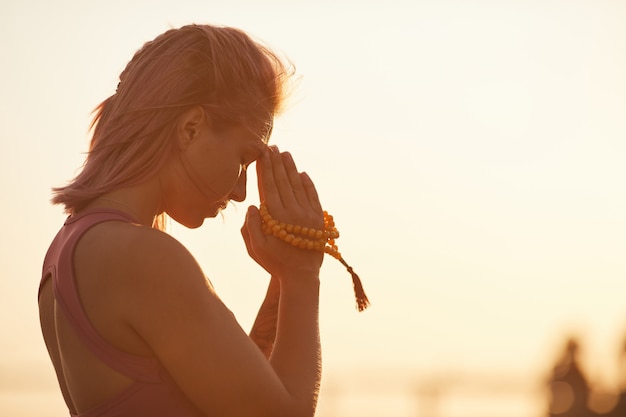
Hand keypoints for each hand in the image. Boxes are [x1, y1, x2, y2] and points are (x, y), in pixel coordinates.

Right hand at [241, 146, 323, 278]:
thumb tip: (252, 206)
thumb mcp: (256, 249)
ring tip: (285, 154)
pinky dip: (308, 184)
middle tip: (272, 147)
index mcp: (276, 218)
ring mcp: (307, 214)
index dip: (265, 169)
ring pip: (297, 185)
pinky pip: (313, 196)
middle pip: (283, 182)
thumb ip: (251, 227)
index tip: (262, 155)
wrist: (301, 277)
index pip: (268, 187)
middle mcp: (293, 212)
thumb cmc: (275, 263)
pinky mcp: (318, 219)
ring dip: (291, 168)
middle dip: (276, 163)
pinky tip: (302, 173)